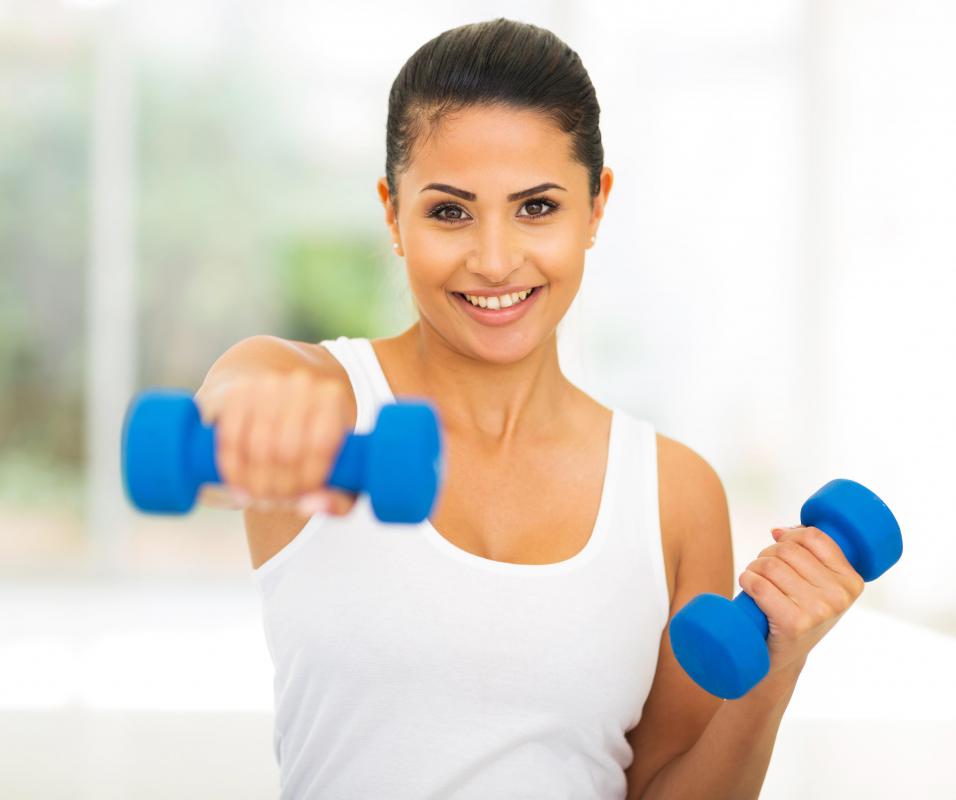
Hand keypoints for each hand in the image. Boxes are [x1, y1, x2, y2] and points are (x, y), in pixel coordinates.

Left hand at [738, 525, 865, 679]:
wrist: (783, 657)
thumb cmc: (797, 613)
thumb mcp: (816, 584)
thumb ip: (808, 553)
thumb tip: (778, 530)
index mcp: (851, 581)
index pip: (813, 537)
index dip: (789, 537)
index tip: (780, 548)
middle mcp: (839, 596)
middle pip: (787, 549)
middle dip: (767, 554)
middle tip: (764, 571)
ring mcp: (819, 611)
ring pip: (770, 564)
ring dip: (754, 568)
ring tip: (756, 580)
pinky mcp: (794, 623)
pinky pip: (759, 584)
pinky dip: (747, 580)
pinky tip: (748, 587)